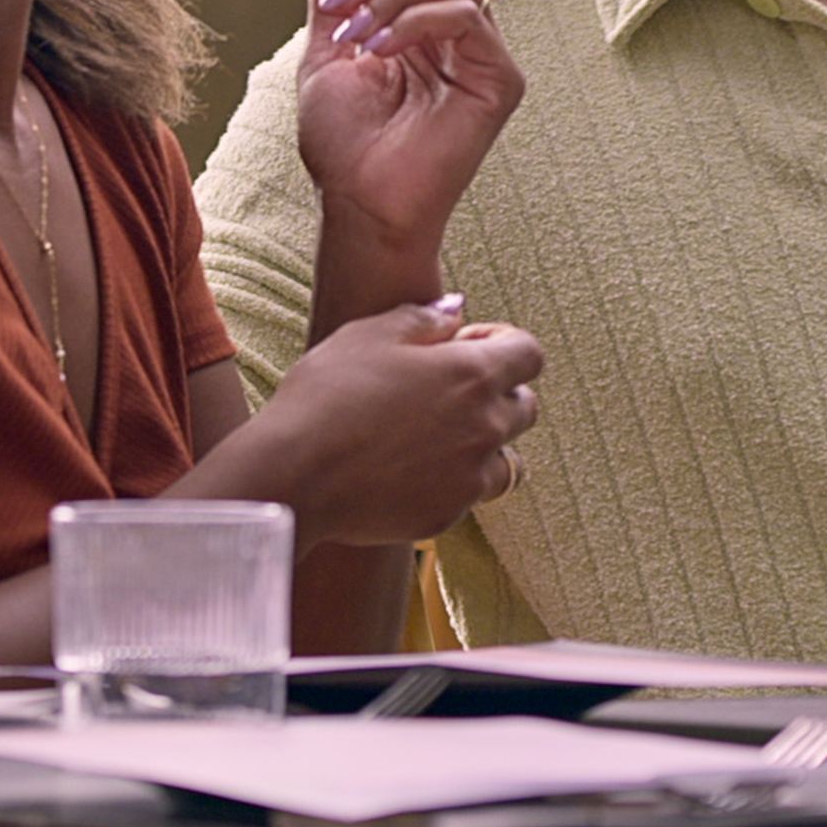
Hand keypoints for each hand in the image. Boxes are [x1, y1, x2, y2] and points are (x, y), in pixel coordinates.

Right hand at [240, 298, 541, 545]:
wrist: (296, 473)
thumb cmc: (328, 395)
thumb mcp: (370, 335)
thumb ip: (424, 318)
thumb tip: (456, 311)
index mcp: (472, 374)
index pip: (530, 353)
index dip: (503, 343)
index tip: (466, 344)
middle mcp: (484, 428)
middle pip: (525, 407)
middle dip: (497, 393)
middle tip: (446, 390)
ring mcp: (469, 477)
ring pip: (506, 460)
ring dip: (484, 445)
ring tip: (436, 438)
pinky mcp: (447, 515)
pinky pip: (468, 495)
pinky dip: (452, 481)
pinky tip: (408, 470)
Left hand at [293, 0, 522, 259]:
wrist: (360, 204)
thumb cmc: (343, 143)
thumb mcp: (326, 54)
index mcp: (419, 21)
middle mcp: (456, 30)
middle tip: (336, 4)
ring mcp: (482, 52)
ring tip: (355, 35)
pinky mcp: (500, 78)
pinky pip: (465, 17)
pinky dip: (414, 21)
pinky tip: (380, 52)